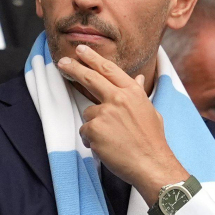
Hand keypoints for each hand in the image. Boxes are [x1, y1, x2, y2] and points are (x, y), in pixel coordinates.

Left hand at [57, 45, 187, 205]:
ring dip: (94, 125)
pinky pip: (85, 131)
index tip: (81, 50)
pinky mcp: (94, 129)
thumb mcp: (150, 111)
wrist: (151, 164)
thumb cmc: (152, 140)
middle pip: (90, 78)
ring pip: (88, 113)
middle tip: (62, 61)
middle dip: (74, 67)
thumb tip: (137, 78)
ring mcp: (105, 113)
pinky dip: (92, 140)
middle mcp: (118, 98)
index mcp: (132, 92)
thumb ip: (139, 93)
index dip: (93, 58)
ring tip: (112, 139)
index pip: (108, 69)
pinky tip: (107, 147)